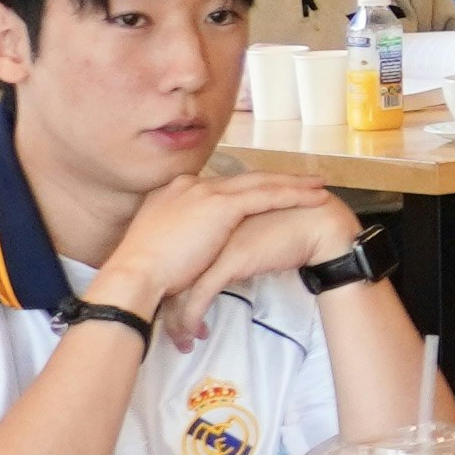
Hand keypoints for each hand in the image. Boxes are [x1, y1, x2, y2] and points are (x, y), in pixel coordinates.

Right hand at [99, 169, 368, 331]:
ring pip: (261, 183)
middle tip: (303, 180)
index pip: (220, 186)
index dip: (247, 187)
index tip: (267, 189)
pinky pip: (268, 196)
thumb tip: (192, 248)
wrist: (135, 275)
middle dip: (275, 179)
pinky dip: (294, 195)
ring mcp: (206, 192)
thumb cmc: (144, 272)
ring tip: (319, 186)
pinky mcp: (222, 205)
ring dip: (293, 184)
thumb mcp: (161, 245)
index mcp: (174, 192)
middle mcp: (191, 185)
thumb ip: (180, 237)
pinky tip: (315, 198)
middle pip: (244, 179)